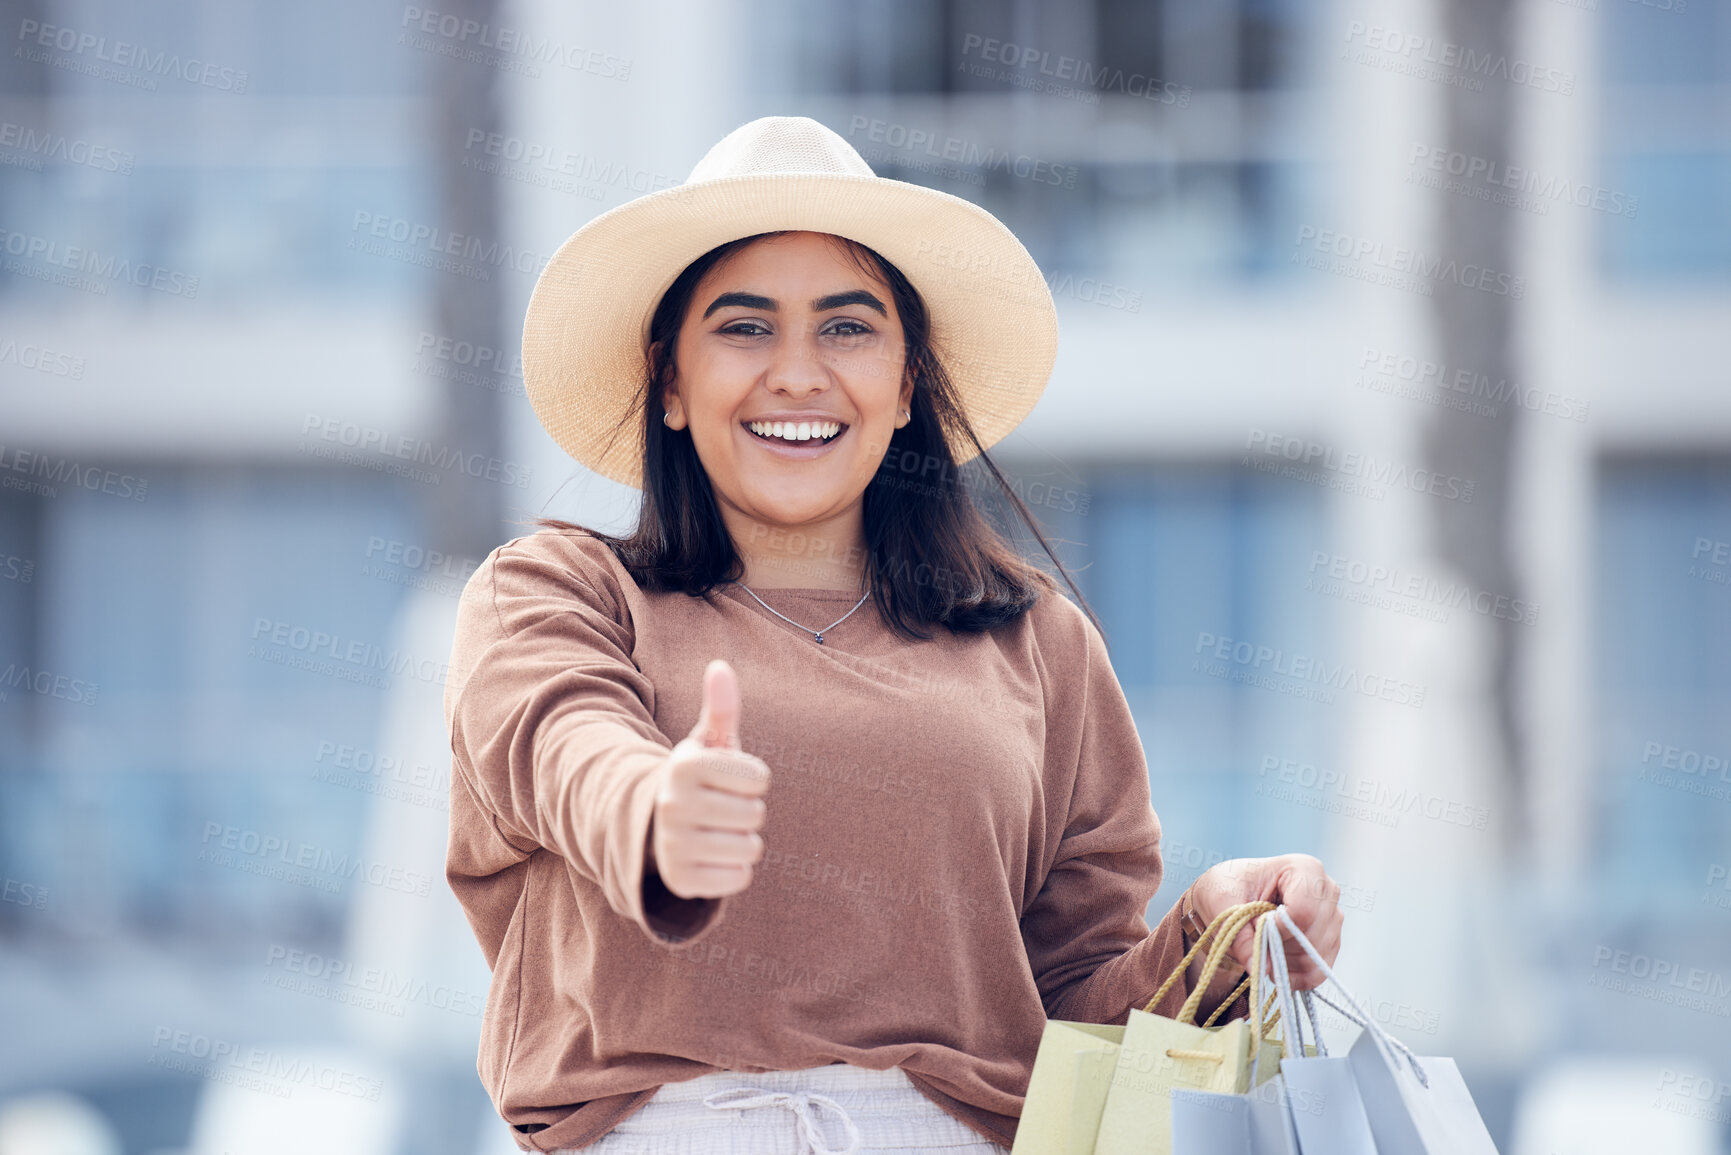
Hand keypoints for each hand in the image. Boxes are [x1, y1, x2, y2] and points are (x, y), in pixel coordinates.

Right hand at [647, 659, 771, 899]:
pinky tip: (712, 857)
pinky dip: (734, 871)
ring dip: (742, 842)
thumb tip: (720, 667)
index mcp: (684, 765)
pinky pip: (738, 878)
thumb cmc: (700, 779)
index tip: (727, 780)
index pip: (759, 779)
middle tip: (720, 808)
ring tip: (717, 831)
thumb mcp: (709, 744)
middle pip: (755, 814)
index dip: (752, 779)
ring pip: (750, 848)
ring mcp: (673, 844)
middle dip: (747, 811)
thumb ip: (721, 708)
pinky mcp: (680, 880)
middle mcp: (672, 804)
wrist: (658, 826)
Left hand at [1189, 854, 1342, 990]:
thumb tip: (1257, 967)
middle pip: (1312, 936)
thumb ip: (1238, 934)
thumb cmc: (1230, 886)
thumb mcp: (1223, 901)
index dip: (1279, 928)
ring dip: (1283, 962)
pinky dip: (1294, 976)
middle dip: (1279, 947)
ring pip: (1316, 957)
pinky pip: (1319, 971)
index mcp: (1305, 869)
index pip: (1304, 910)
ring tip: (1262, 947)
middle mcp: (1327, 892)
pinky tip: (1274, 964)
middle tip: (1255, 940)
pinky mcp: (1329, 942)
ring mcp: (1332, 918)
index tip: (1257, 926)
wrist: (1234, 894)